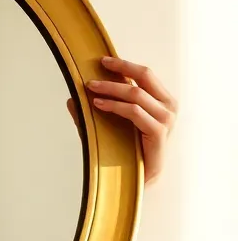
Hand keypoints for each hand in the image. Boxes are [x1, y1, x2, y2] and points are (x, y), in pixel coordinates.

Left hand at [88, 58, 176, 184]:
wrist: (139, 180)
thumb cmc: (128, 152)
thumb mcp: (110, 127)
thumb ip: (96, 111)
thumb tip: (72, 98)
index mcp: (163, 100)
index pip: (146, 74)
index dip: (125, 64)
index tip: (103, 60)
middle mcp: (168, 107)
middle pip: (144, 76)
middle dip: (118, 70)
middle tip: (94, 72)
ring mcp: (166, 120)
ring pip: (136, 94)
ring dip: (110, 89)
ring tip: (90, 88)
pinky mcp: (158, 133)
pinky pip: (134, 112)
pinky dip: (114, 106)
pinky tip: (98, 104)